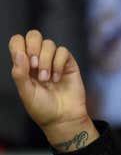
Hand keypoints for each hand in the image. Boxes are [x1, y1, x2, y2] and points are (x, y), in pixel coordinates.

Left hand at [9, 31, 98, 148]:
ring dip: (46, 61)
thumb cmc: (42, 108)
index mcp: (24, 64)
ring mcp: (54, 60)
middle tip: (34, 66)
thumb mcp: (25, 93)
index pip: (18, 42)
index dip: (19, 46)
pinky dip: (58, 64)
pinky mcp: (68, 64)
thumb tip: (20, 53)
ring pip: (49, 43)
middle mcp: (39, 59)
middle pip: (34, 35)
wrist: (63, 118)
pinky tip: (57, 78)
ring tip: (46, 79)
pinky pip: (63, 51)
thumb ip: (20, 73)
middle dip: (33, 48)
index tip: (25, 64)